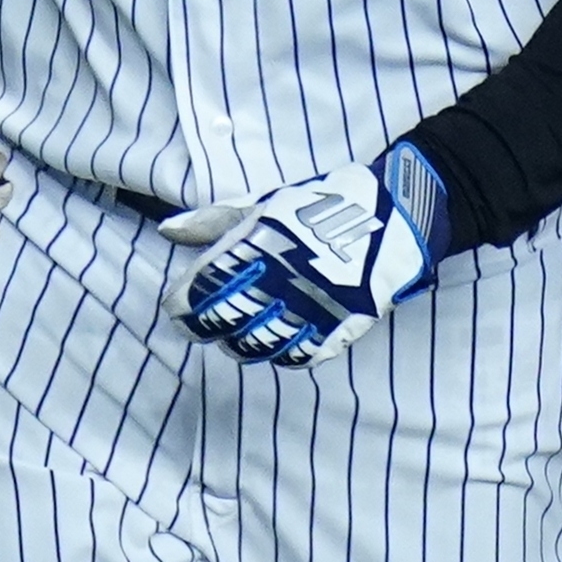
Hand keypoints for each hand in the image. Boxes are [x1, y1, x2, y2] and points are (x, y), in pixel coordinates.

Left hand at [160, 144, 446, 368]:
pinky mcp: (338, 329)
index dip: (181, 304)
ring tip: (234, 334)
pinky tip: (272, 342)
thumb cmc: (322, 206)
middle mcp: (281, 279)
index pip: (202, 288)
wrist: (393, 216)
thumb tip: (168, 230)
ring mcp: (311, 308)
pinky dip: (277, 354)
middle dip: (204, 325)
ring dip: (236, 344)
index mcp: (258, 245)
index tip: (176, 306)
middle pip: (223, 321)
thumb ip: (214, 222)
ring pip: (255, 347)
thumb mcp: (264, 204)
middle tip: (200, 322)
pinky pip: (296, 357)